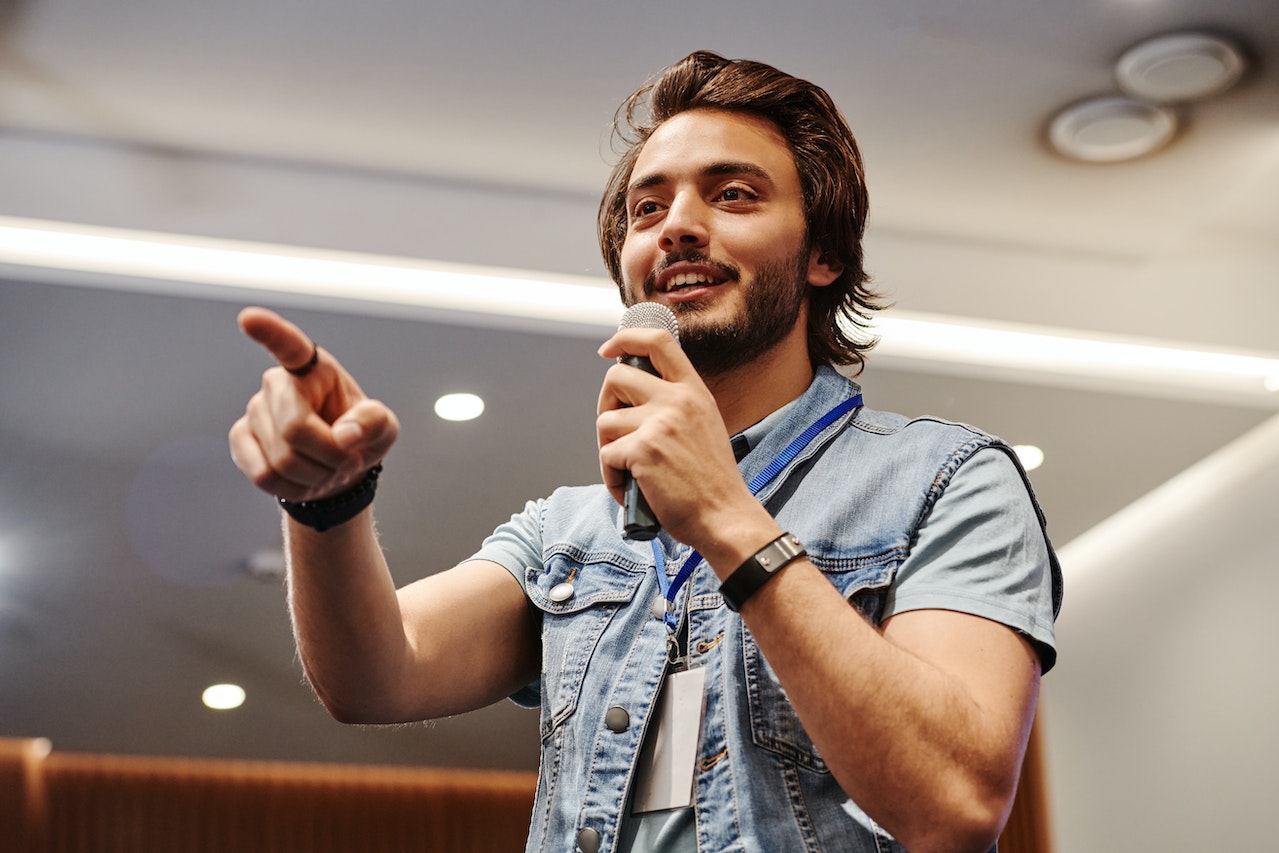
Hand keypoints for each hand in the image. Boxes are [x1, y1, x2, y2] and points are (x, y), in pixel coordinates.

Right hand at [228, 307, 399, 502]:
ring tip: (329, 470)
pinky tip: (307, 481)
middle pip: (295, 430)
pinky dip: (294, 489)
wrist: (337, 468)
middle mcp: (276, 383)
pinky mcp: (240, 440)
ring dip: (316, 477)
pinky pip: (264, 476)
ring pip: (281, 460)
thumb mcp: (382, 427)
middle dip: (330, 458)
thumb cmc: (358, 436)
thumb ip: (373, 423)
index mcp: (313, 368)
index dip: (269, 332)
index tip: (249, 318)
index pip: (289, 346)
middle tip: (349, 461)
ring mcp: (254, 411)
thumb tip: (344, 436)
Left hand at [596, 327, 763, 550]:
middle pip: (615, 377)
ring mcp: (659, 423)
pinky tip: (631, 490)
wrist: (725, 516)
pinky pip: (606, 455)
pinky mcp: (643, 450)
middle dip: (605, 403)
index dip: (625, 339)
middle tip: (614, 431)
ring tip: (628, 470)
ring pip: (605, 421)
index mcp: (694, 390)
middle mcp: (677, 400)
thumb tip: (632, 398)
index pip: (657, 341)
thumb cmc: (712, 481)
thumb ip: (675, 405)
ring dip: (608, 448)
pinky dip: (611, 476)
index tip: (609, 350)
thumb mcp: (704, 425)